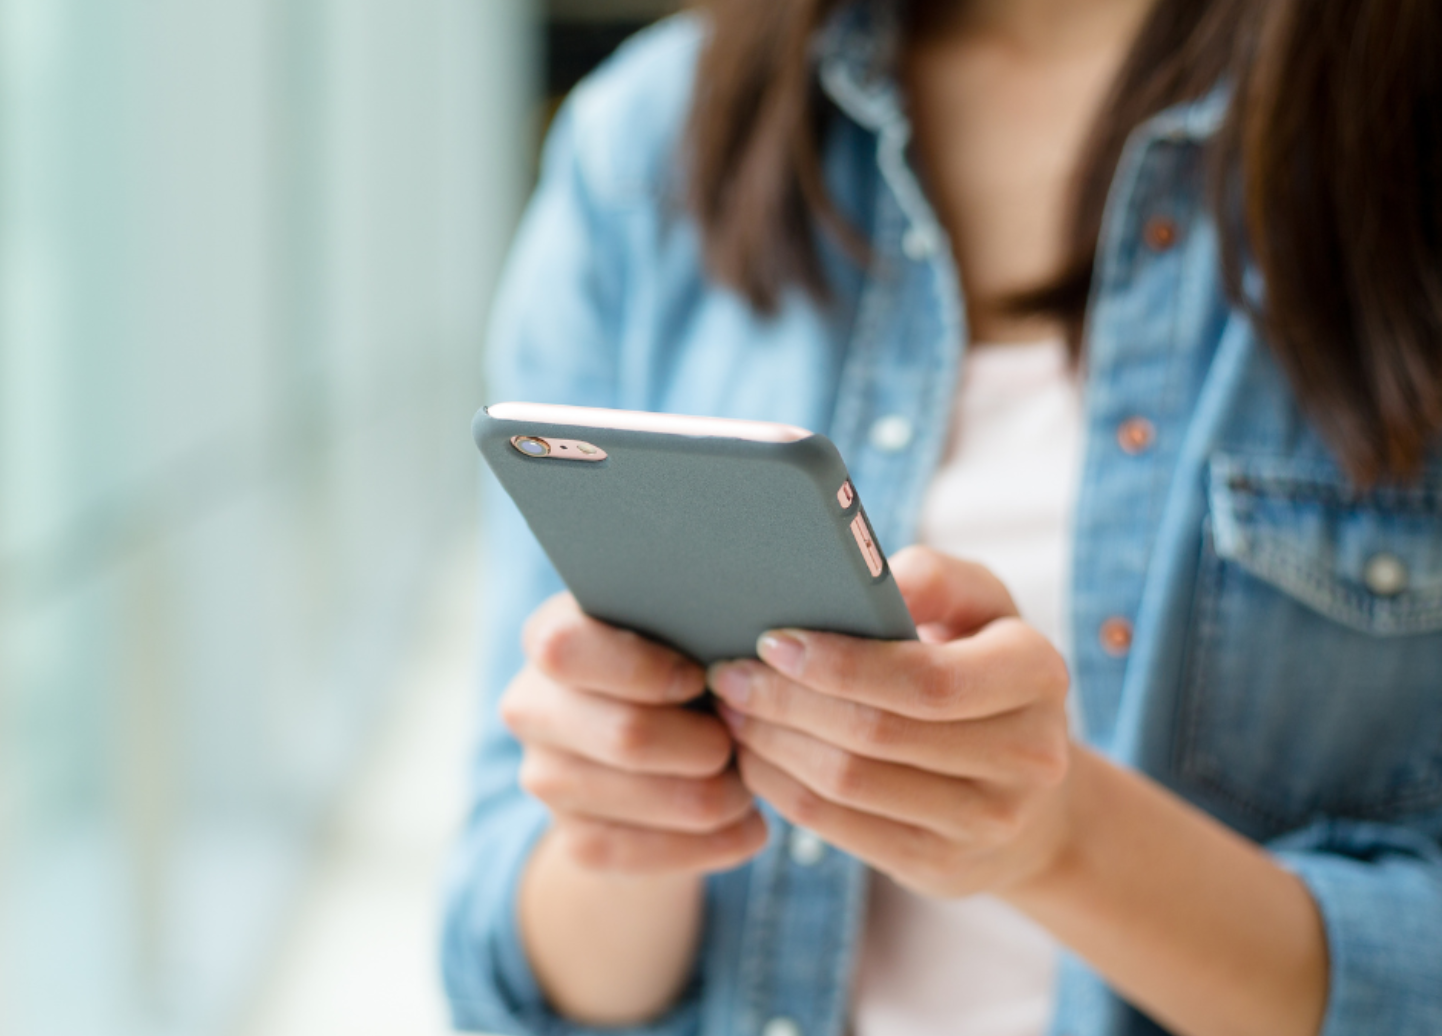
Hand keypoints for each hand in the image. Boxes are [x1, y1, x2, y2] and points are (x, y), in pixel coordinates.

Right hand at [500, 594, 767, 873]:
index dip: (644, 670)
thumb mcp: (676, 629)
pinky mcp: (577, 841)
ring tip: (751, 780)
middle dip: (708, 742)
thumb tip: (740, 663)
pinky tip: (747, 825)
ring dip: (724, 795)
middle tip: (744, 736)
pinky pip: (656, 853)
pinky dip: (719, 841)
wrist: (648, 743)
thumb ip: (691, 626)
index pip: (569, 651)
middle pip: (628, 735)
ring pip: (657, 798)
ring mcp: (547, 780)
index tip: (699, 678)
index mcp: (552, 638)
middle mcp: (532, 710)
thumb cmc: (676, 664)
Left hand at [709, 547, 1072, 897]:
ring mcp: (988, 823)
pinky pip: (837, 827)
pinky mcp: (943, 868)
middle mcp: (1027, 755)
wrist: (1034, 797)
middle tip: (727, 674)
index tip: (772, 642)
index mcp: (1036, 673)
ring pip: (848, 782)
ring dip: (772, 743)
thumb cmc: (982, 670)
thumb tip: (873, 579)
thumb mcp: (979, 607)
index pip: (926, 679)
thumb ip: (933, 578)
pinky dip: (781, 787)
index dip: (840, 664)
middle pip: (875, 733)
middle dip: (785, 701)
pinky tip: (754, 755)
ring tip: (731, 709)